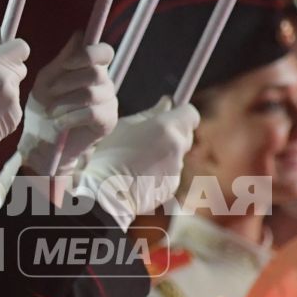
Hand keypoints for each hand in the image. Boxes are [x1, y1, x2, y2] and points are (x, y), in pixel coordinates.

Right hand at [0, 25, 28, 160]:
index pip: (21, 47)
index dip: (11, 49)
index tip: (2, 53)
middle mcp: (8, 83)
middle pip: (19, 68)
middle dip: (6, 70)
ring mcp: (13, 103)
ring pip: (15, 87)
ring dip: (3, 90)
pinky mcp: (15, 119)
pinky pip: (13, 105)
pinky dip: (3, 107)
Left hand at [16, 35, 117, 173]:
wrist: (45, 144)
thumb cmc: (45, 110)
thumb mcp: (47, 82)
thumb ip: (62, 61)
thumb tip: (78, 35)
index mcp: (92, 69)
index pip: (103, 51)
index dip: (87, 54)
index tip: (67, 64)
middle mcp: (105, 83)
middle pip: (95, 72)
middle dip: (67, 82)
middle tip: (50, 94)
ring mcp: (110, 102)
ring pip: (91, 93)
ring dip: (65, 102)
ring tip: (51, 112)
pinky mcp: (108, 121)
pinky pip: (92, 113)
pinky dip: (71, 117)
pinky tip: (60, 124)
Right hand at [73, 98, 198, 229]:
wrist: (105, 194)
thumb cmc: (108, 154)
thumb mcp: (125, 125)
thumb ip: (151, 112)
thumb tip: (167, 103)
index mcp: (167, 127)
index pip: (191, 114)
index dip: (181, 113)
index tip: (170, 114)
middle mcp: (177, 148)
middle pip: (185, 135)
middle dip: (173, 134)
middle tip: (150, 136)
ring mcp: (176, 170)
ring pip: (177, 155)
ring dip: (164, 154)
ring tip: (138, 160)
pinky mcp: (171, 187)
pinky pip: (170, 174)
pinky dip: (159, 173)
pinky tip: (139, 175)